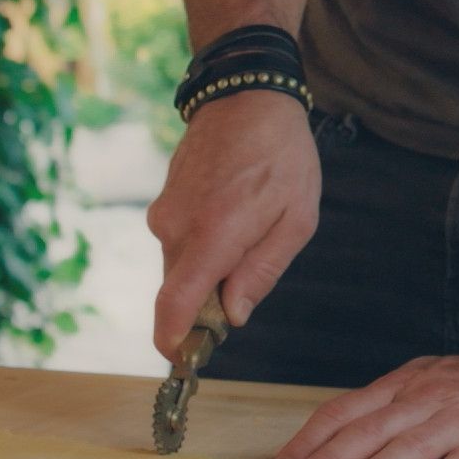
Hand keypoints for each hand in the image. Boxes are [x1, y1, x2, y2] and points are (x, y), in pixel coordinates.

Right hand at [146, 89, 318, 357]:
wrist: (246, 95)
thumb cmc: (281, 156)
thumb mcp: (296, 219)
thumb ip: (262, 272)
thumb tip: (233, 315)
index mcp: (212, 236)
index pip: (175, 305)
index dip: (173, 341)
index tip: (181, 363)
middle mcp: (176, 228)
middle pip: (181, 291)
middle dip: (207, 302)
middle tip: (246, 282)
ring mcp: (164, 212)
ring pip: (181, 265)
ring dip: (209, 266)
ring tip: (249, 228)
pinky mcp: (162, 201)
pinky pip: (179, 240)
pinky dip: (202, 243)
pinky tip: (232, 213)